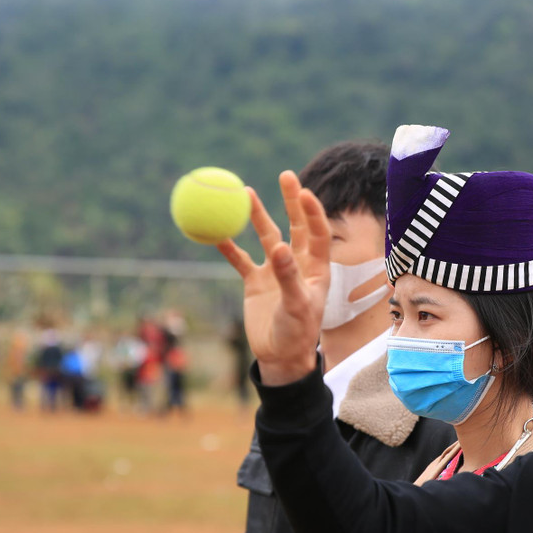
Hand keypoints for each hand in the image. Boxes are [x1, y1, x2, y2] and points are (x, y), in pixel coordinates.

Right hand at [216, 171, 330, 385]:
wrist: (279, 357)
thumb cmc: (297, 334)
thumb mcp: (296, 307)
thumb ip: (288, 277)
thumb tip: (278, 246)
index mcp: (315, 269)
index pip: (317, 233)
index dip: (312, 212)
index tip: (303, 192)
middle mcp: (296, 264)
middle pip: (295, 225)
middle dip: (291, 199)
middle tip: (286, 175)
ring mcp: (274, 271)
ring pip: (266, 236)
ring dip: (257, 215)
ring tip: (245, 191)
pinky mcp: (255, 282)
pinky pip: (240, 259)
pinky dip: (228, 246)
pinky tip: (216, 231)